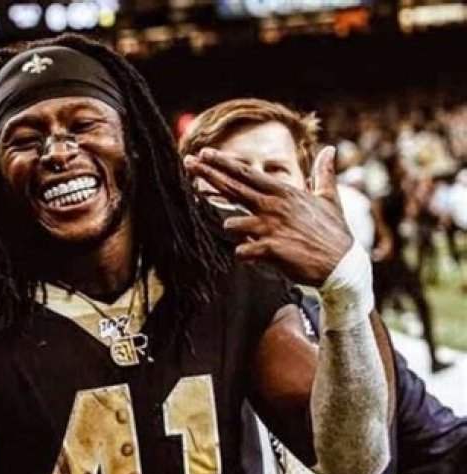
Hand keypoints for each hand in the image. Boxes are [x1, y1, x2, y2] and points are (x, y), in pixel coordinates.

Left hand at [185, 146, 352, 286]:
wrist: (342, 265)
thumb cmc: (334, 233)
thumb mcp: (329, 199)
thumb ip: (323, 175)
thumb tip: (331, 150)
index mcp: (284, 193)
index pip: (247, 174)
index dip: (223, 164)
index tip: (204, 153)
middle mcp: (274, 206)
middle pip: (233, 187)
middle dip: (209, 174)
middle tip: (188, 162)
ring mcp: (271, 227)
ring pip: (232, 224)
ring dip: (233, 229)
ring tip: (250, 236)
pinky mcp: (270, 249)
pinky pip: (242, 252)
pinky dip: (243, 255)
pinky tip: (253, 257)